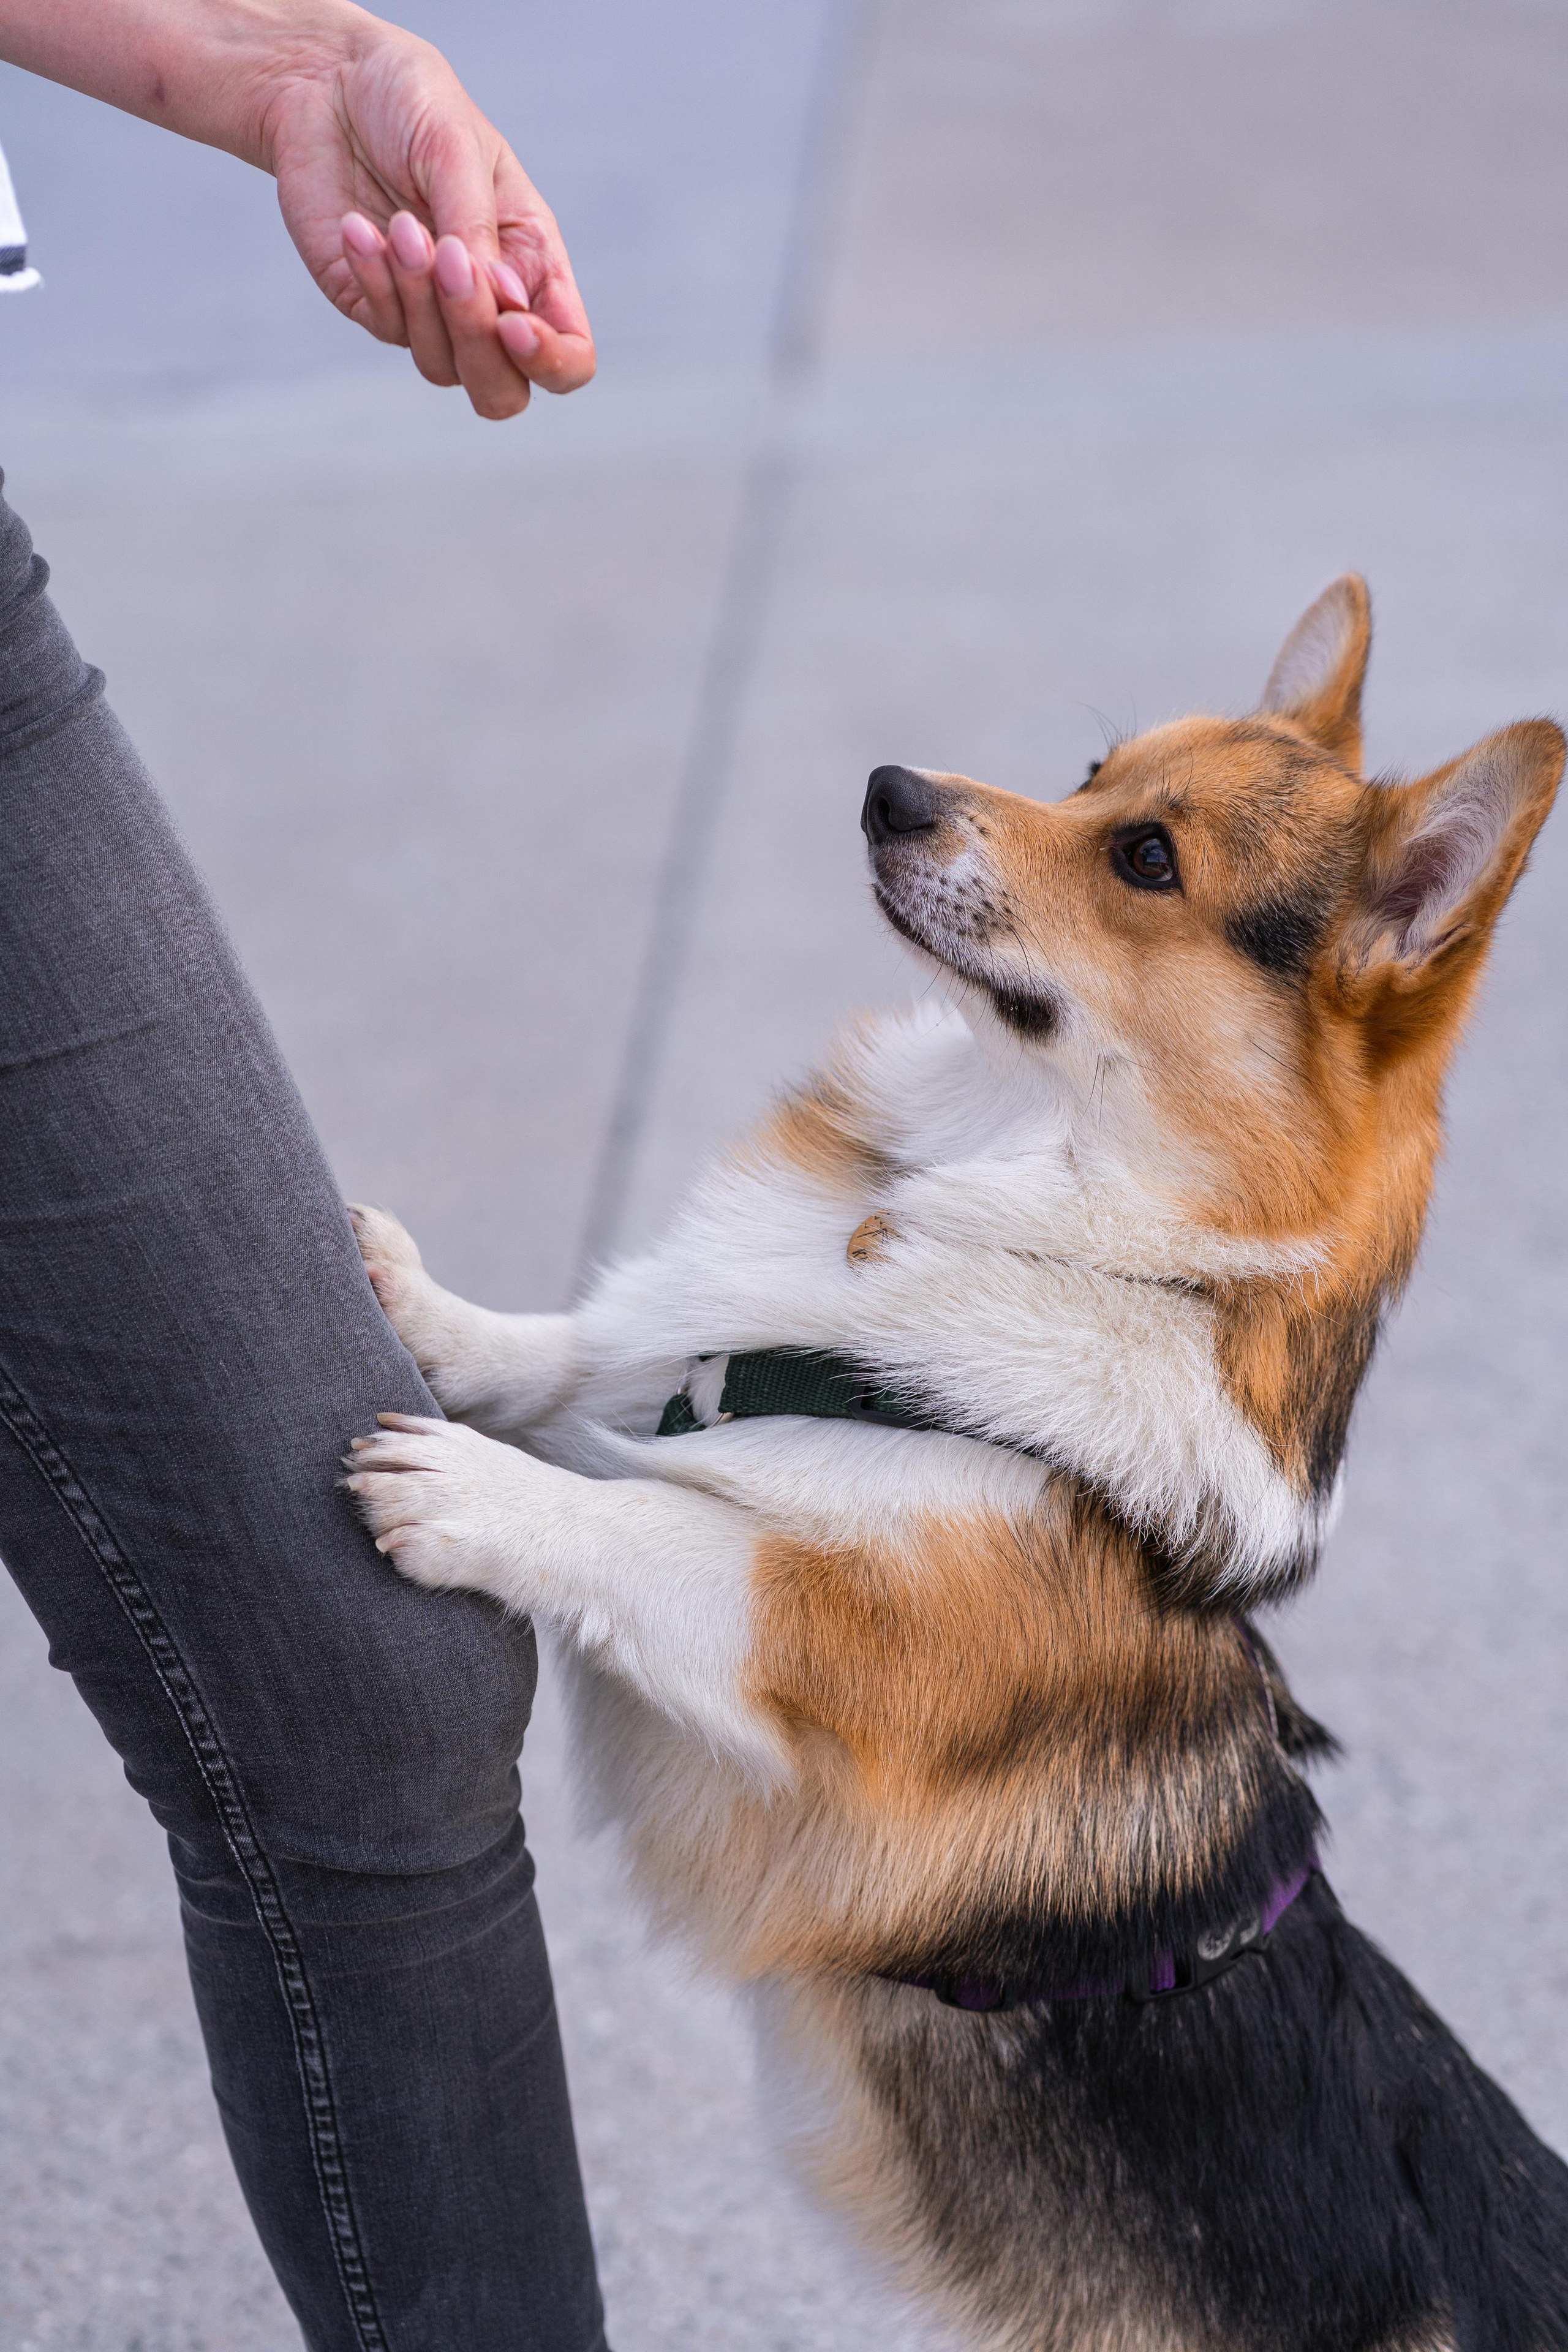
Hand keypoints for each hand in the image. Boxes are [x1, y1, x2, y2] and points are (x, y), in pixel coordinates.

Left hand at [262, 26, 594, 420]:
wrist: (324, 81)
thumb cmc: (409, 101)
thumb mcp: (457, 146)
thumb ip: (479, 228)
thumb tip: (503, 303)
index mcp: (533, 263)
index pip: (570, 355)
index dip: (552, 361)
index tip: (512, 323)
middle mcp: (489, 302)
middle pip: (504, 392)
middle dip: (478, 343)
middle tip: (449, 262)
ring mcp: (429, 314)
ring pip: (442, 368)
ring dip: (421, 299)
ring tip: (400, 223)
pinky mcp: (373, 306)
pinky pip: (386, 329)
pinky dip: (376, 282)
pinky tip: (358, 228)